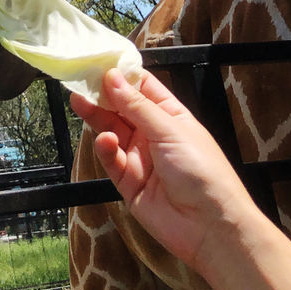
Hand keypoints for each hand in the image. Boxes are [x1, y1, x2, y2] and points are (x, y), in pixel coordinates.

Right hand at [71, 68, 252, 272]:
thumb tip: (112, 76)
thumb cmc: (202, 171)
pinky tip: (105, 141)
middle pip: (121, 108)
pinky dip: (105, 148)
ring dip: (97, 117)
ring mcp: (140, 158)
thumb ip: (137, 105)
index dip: (121, 74)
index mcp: (169, 116)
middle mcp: (152, 134)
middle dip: (102, 94)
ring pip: (111, 131)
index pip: (142, 87)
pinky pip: (111, 160)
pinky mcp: (128, 183)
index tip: (98, 60)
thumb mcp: (170, 130)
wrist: (211, 229)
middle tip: (78, 80)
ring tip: (79, 101)